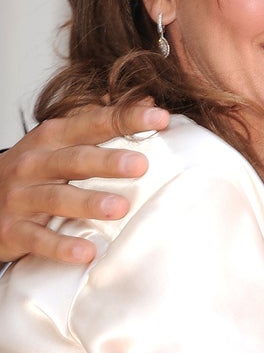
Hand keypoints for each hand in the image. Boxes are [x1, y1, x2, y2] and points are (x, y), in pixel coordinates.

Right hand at [0, 102, 168, 262]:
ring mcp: (22, 197)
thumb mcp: (59, 139)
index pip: (93, 123)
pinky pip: (38, 239)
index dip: (125, 119)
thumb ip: (99, 119)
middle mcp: (35, 163)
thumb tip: (148, 100)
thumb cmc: (32, 169)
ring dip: (88, 203)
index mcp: (51, 137)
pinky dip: (61, 246)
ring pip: (57, 199)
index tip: (161, 118)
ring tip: (119, 208)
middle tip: (141, 165)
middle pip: (75, 160)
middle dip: (107, 161)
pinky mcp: (13, 230)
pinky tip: (86, 252)